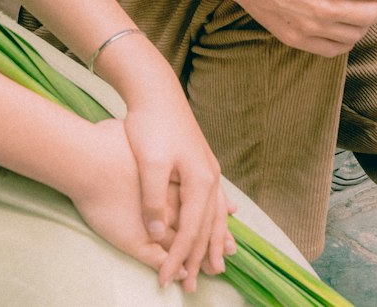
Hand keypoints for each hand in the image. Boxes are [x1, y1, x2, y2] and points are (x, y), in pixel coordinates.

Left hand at [67, 118, 232, 290]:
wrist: (155, 90)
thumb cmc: (150, 124)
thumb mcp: (149, 162)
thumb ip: (154, 200)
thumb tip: (159, 235)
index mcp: (199, 180)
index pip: (191, 231)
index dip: (178, 257)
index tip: (165, 279)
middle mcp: (209, 177)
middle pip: (207, 228)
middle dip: (199, 258)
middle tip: (191, 286)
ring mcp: (207, 168)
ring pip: (214, 215)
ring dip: (214, 242)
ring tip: (218, 265)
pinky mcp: (200, 161)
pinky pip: (213, 199)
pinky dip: (218, 216)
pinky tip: (228, 217)